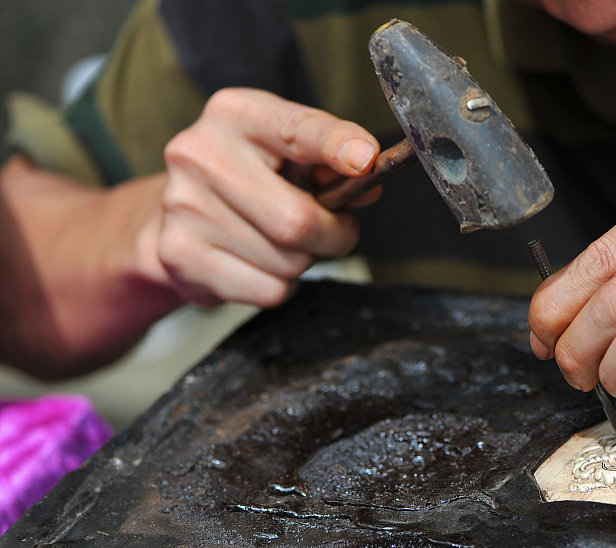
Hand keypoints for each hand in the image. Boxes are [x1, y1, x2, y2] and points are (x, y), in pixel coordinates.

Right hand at [0, 88, 380, 377]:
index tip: (364, 159)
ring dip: (304, 261)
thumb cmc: (250, 179)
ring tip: (283, 242)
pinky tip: (260, 263)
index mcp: (236, 115)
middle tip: (334, 230)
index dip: (334, 145)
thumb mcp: (290, 155)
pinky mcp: (180, 255)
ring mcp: (184, 206)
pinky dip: (280, 285)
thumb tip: (368, 181)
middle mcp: (201, 154)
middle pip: (298, 220)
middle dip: (334, 235)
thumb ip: (332, 165)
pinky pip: (268, 289)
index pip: (296, 130)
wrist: (173, 214)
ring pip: (288, 261)